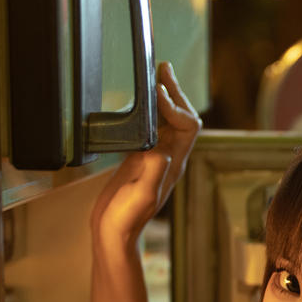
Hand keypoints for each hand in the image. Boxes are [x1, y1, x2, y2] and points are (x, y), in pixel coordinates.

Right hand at [90, 63, 201, 247]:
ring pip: (169, 120)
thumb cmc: (125, 219)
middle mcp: (169, 158)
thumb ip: (152, 173)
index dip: (175, 106)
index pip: (187, 126)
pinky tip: (141, 100)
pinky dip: (150, 110)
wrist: (113, 233)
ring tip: (156, 74)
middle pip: (183, 118)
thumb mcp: (141, 196)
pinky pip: (152, 127)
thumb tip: (162, 150)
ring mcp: (155, 157)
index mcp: (173, 164)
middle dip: (176, 92)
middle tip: (163, 68)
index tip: (156, 91)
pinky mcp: (140, 158)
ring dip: (166, 97)